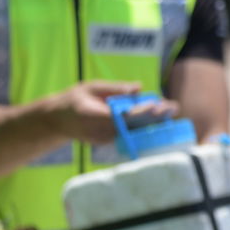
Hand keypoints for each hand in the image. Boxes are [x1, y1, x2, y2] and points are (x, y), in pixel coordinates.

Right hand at [45, 81, 177, 144]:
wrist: (57, 121)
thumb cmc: (73, 100)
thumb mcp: (90, 87)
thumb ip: (114, 88)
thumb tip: (138, 88)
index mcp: (95, 117)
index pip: (123, 116)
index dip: (142, 111)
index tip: (158, 104)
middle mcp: (102, 132)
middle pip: (133, 126)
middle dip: (154, 117)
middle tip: (173, 106)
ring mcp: (106, 140)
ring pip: (133, 132)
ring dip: (153, 122)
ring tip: (170, 109)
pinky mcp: (109, 142)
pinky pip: (129, 134)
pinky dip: (144, 126)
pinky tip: (159, 117)